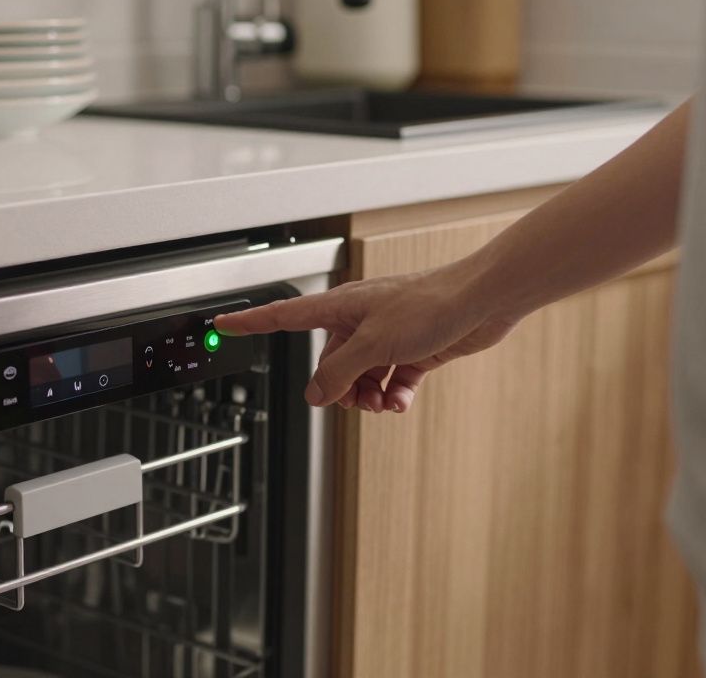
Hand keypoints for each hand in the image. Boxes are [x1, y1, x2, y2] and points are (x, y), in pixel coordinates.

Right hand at [214, 256, 521, 412]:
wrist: (482, 301)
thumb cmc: (431, 304)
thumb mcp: (374, 345)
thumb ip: (340, 372)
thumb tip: (317, 395)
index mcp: (339, 307)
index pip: (283, 316)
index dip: (251, 322)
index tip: (223, 323)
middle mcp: (359, 319)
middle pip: (328, 362)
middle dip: (338, 388)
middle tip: (353, 400)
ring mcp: (386, 335)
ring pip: (359, 375)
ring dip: (367, 396)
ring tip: (383, 404)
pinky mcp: (411, 349)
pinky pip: (390, 379)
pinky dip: (393, 394)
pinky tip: (401, 400)